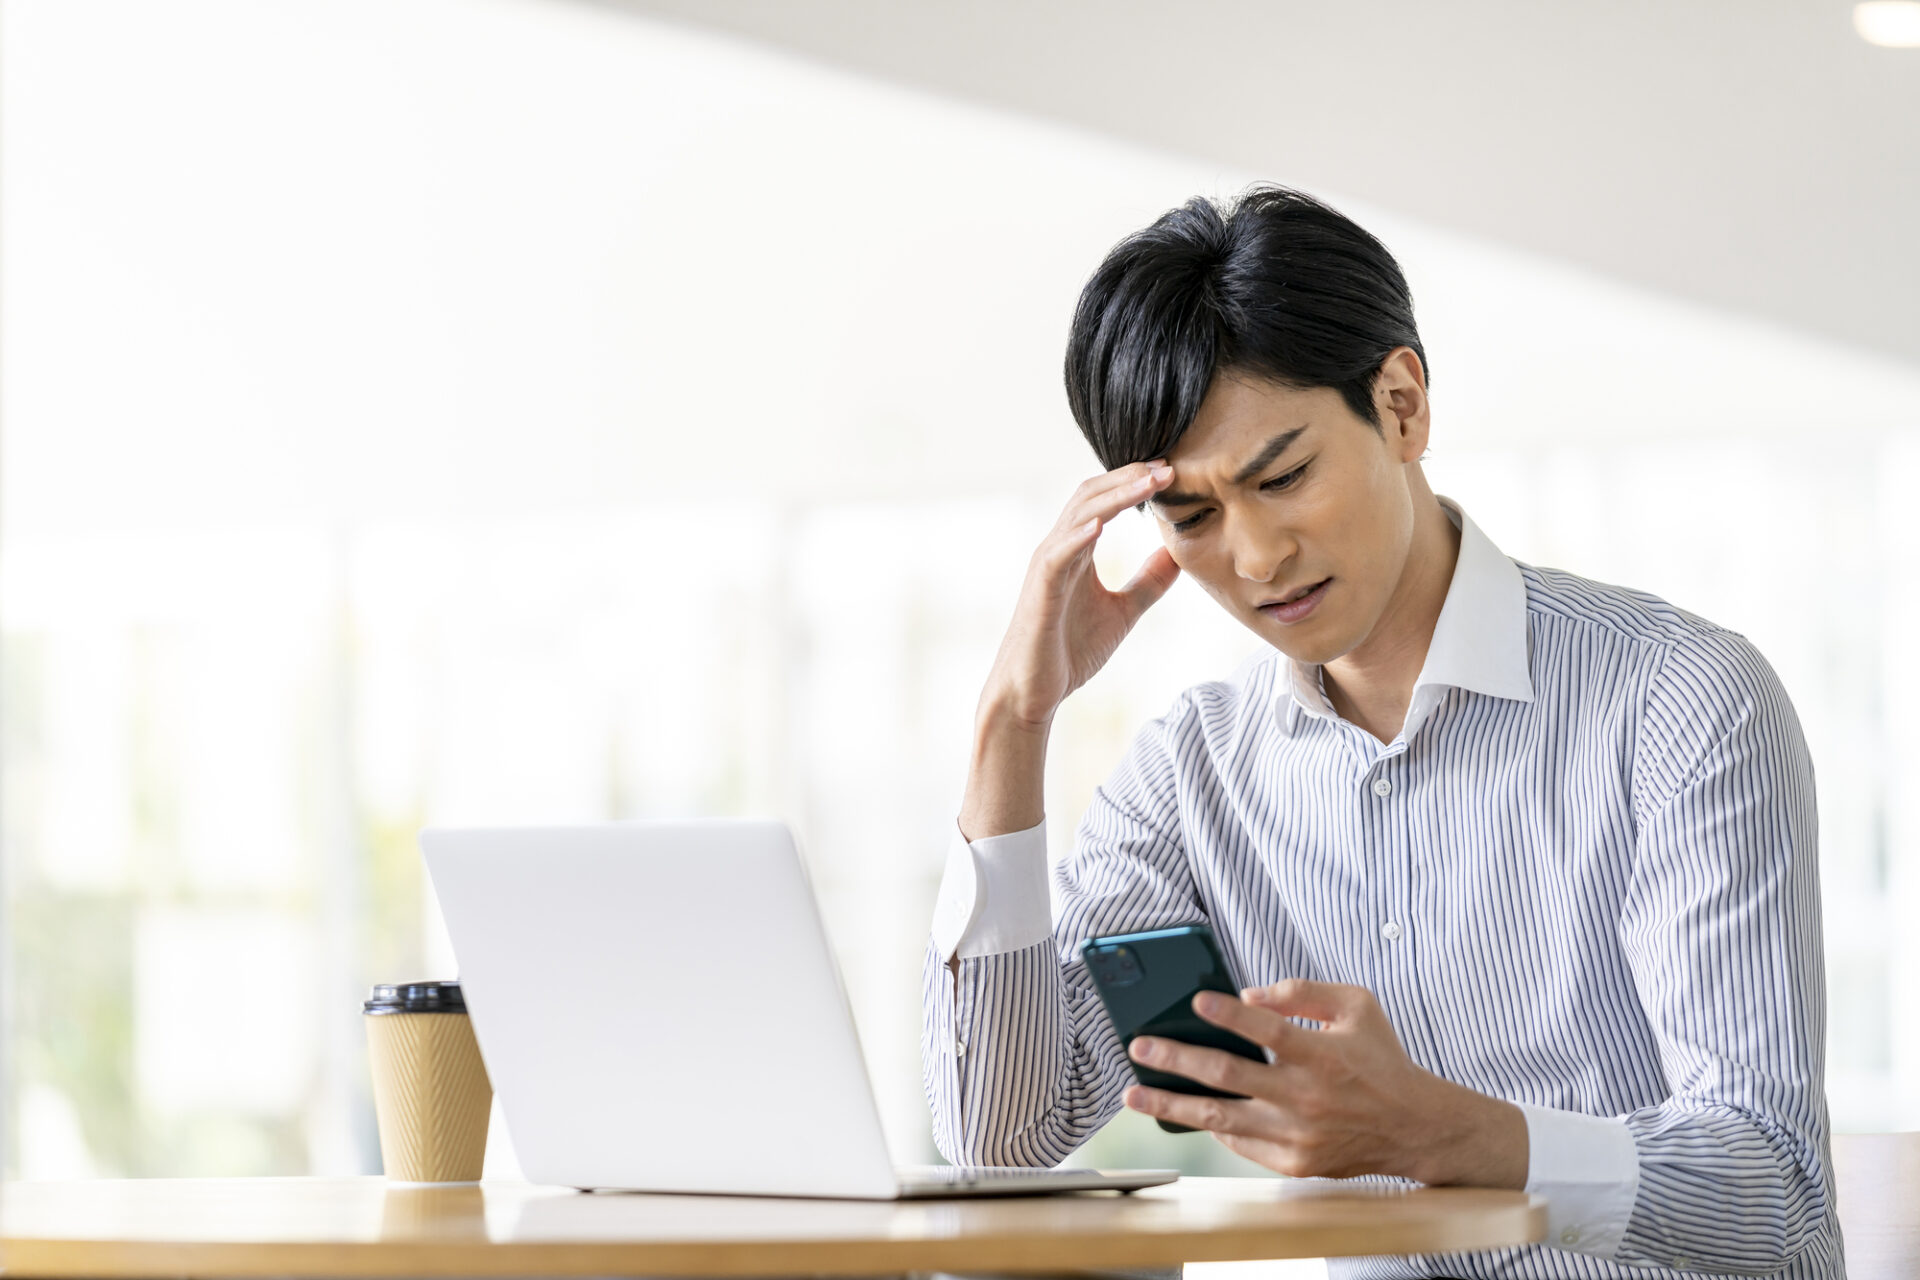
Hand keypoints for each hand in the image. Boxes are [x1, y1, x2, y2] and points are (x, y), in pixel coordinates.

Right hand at [980, 460, 1181, 730]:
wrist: (1032, 693)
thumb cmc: (1069, 651)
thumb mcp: (1124, 611)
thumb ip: (1148, 582)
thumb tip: (1177, 554)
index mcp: (1077, 551)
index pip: (1105, 501)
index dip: (1135, 483)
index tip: (1173, 473)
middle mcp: (1059, 550)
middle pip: (1091, 496)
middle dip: (1128, 478)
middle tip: (1168, 466)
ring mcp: (1047, 568)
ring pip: (1077, 516)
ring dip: (1114, 497)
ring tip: (1148, 481)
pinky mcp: (1040, 592)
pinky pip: (1057, 556)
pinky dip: (1078, 536)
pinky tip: (1101, 523)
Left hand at [1121, 979, 1527, 1188]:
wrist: (1413, 1127)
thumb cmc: (1381, 1059)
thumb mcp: (1357, 1006)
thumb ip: (1303, 992)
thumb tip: (1250, 993)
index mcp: (1322, 1054)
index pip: (1268, 1030)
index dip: (1231, 1014)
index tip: (1196, 1001)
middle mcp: (1306, 1097)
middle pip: (1228, 1075)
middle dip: (1176, 1059)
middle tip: (1140, 1047)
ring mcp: (1297, 1135)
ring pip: (1220, 1118)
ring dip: (1172, 1105)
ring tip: (1135, 1095)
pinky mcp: (1293, 1162)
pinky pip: (1240, 1143)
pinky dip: (1211, 1126)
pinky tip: (1185, 1112)